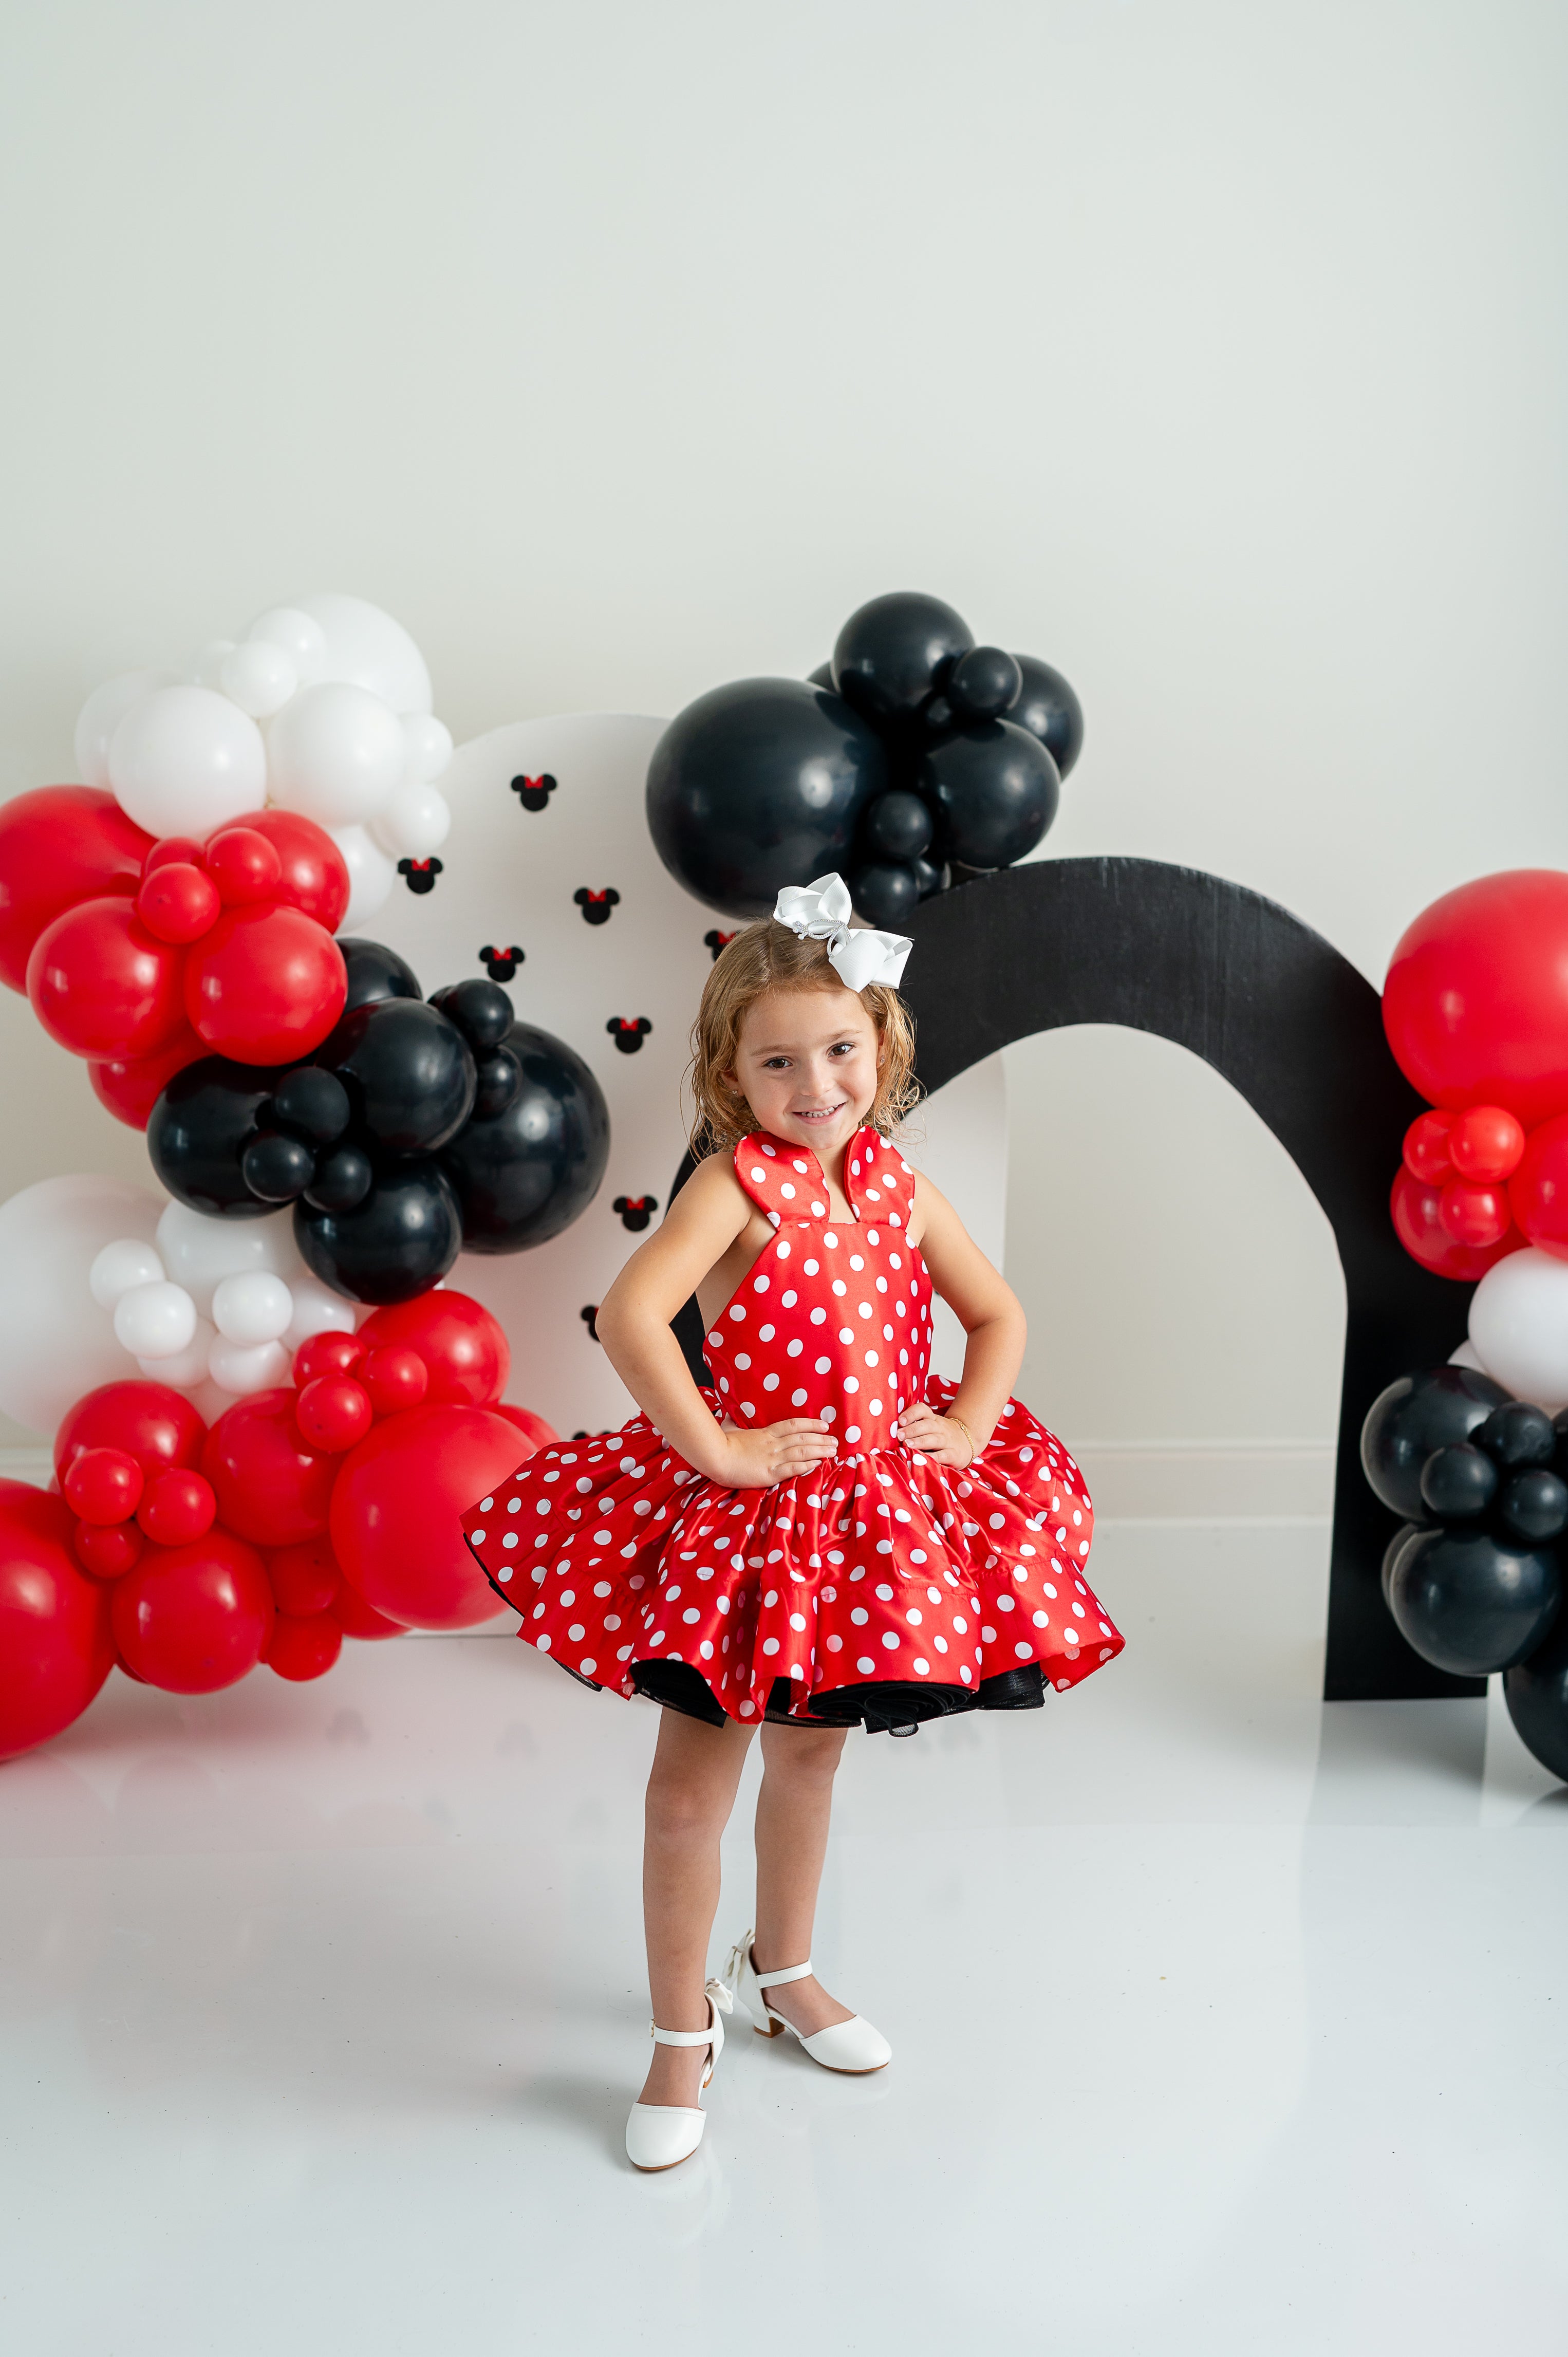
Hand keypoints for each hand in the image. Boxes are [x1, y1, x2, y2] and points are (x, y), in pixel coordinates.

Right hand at [710, 1418, 838, 1488]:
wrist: (715, 1457)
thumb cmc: (720, 1442)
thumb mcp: (729, 1428)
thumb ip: (733, 1422)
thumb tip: (728, 1415)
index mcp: (765, 1433)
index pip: (793, 1425)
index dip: (811, 1424)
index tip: (824, 1425)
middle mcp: (773, 1444)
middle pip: (803, 1438)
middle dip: (821, 1439)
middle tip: (836, 1441)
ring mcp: (772, 1458)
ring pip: (802, 1451)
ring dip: (820, 1451)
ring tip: (833, 1451)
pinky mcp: (770, 1474)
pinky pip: (793, 1468)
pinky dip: (807, 1465)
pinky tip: (818, 1464)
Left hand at [895, 1403, 975, 1465]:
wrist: (968, 1441)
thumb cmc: (941, 1435)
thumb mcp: (930, 1427)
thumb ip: (914, 1427)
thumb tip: (888, 1432)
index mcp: (932, 1419)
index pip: (922, 1410)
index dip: (911, 1413)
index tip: (900, 1420)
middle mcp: (940, 1428)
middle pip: (926, 1425)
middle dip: (911, 1429)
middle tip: (898, 1435)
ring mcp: (948, 1441)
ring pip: (934, 1439)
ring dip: (920, 1441)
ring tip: (907, 1445)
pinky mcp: (954, 1454)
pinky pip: (944, 1455)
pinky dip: (934, 1457)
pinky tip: (924, 1460)